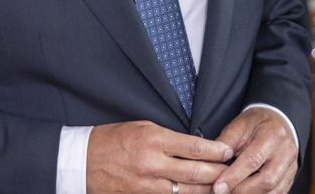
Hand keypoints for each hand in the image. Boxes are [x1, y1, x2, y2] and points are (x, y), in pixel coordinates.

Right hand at [86, 120, 232, 193]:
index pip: (193, 147)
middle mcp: (152, 164)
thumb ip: (168, 138)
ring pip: (186, 191)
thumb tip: (194, 146)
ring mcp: (147, 185)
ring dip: (207, 189)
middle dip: (218, 173)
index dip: (215, 151)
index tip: (228, 151)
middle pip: (195, 172)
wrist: (81, 161)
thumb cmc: (112, 140)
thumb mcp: (141, 128)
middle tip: (233, 171)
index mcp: (153, 140)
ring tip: (222, 186)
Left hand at [211, 107, 297, 193]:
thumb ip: (225, 143)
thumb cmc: (257, 123)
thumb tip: (211, 162)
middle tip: (223, 192)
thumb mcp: (239, 125)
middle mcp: (286, 152)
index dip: (234, 176)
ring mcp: (291, 167)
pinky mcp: (291, 178)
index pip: (252, 160)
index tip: (218, 187)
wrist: (279, 121)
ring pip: (274, 191)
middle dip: (242, 190)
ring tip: (233, 193)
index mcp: (272, 135)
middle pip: (267, 180)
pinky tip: (247, 193)